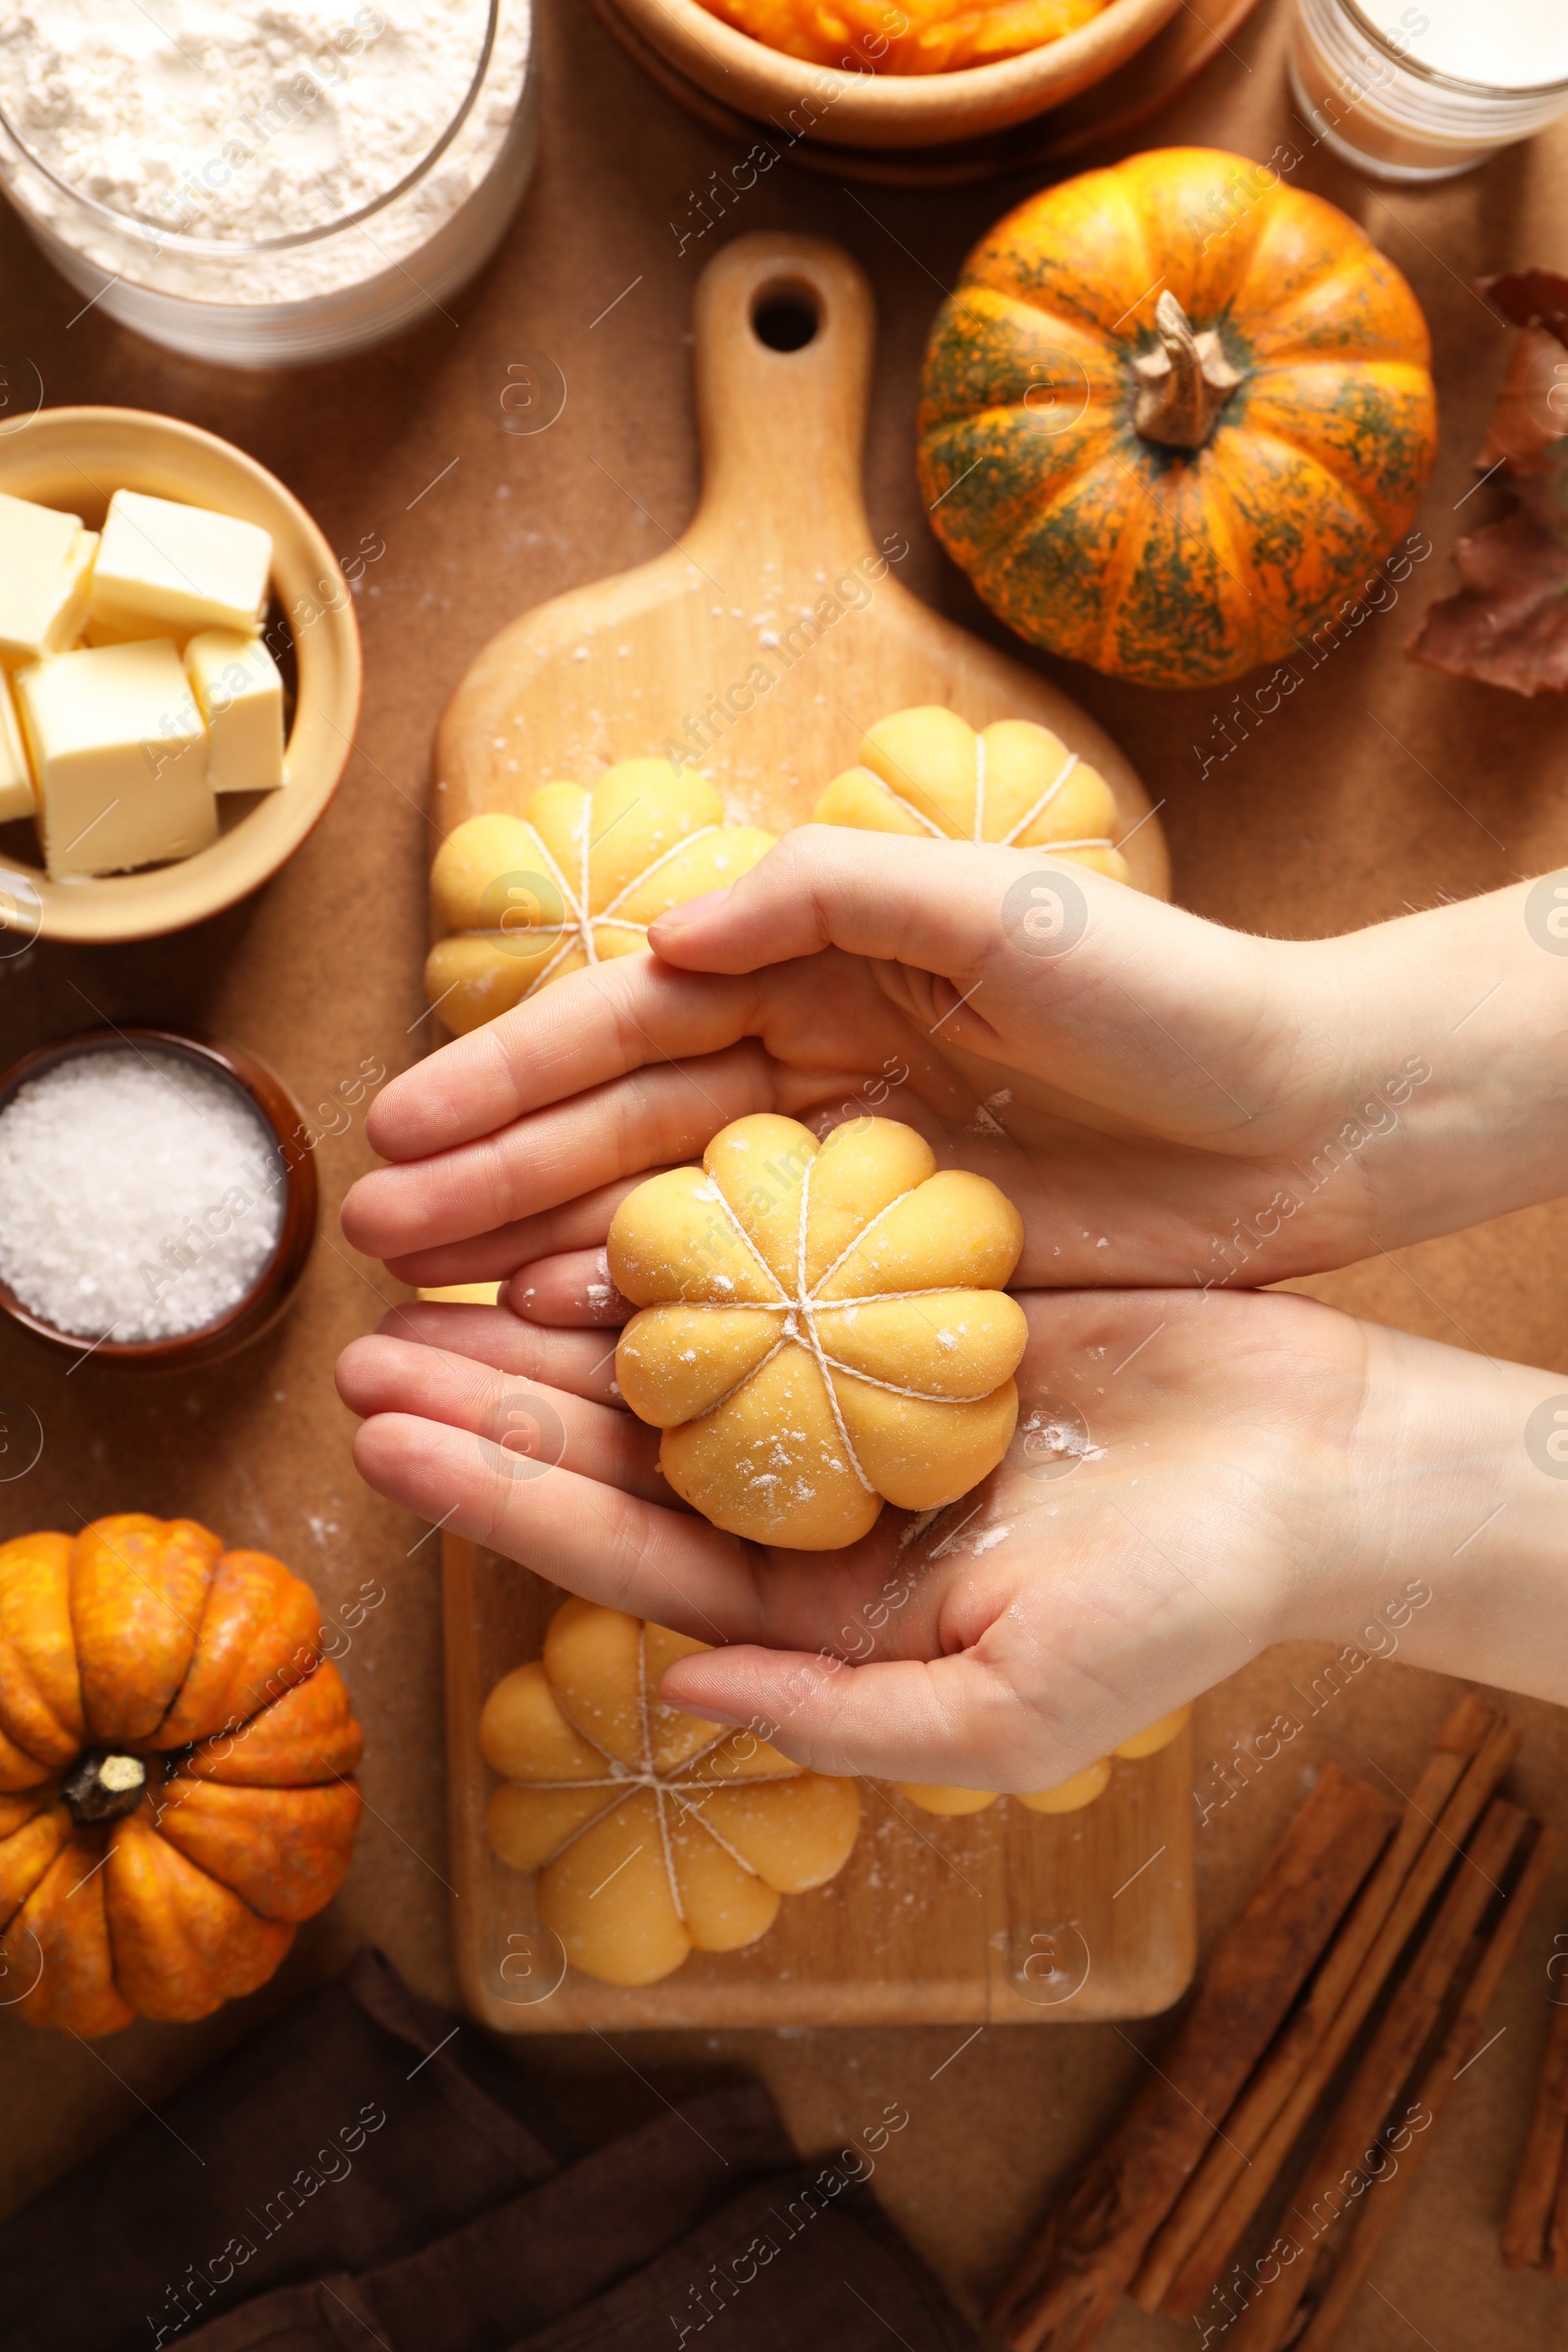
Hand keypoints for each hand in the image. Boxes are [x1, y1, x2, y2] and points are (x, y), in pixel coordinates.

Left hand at [335, 1275, 1567, 1786]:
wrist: (1313, 1468)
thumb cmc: (1182, 1605)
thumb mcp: (1011, 1707)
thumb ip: (840, 1718)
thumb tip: (682, 1696)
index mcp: (817, 1611)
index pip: (620, 1555)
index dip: (496, 1500)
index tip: (384, 1446)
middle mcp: (813, 1513)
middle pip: (615, 1453)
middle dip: (485, 1406)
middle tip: (365, 1349)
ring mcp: (849, 1411)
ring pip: (667, 1364)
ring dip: (549, 1327)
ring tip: (430, 1280)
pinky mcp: (901, 1318)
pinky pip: (761, 1279)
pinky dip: (676, 1252)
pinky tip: (586, 1215)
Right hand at [341, 833, 1567, 1293]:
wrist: (1306, 1114)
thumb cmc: (1163, 991)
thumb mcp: (1004, 906)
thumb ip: (835, 889)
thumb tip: (672, 931)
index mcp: (823, 966)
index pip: (635, 1019)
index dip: (513, 1071)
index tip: (399, 1124)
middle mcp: (815, 1066)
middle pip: (622, 1121)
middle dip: (494, 1169)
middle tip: (377, 1236)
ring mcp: (848, 1170)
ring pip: (664, 1209)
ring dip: (546, 1243)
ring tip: (433, 1294)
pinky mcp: (895, 1262)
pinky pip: (749, 1291)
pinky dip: (656, 1310)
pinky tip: (569, 1336)